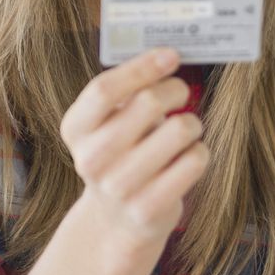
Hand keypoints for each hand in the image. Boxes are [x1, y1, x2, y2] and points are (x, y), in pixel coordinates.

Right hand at [59, 47, 209, 254]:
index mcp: (76, 129)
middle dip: (175, 89)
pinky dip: (199, 152)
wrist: (115, 220)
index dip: (142, 67)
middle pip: (147, 103)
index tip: (171, 55)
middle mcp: (91, 159)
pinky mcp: (148, 209)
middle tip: (181, 92)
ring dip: (192, 123)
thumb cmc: (121, 154)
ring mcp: (118, 187)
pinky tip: (188, 156)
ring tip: (186, 130)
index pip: (104, 89)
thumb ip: (129, 90)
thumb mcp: (109, 122)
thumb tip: (168, 55)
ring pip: (179, 130)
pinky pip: (193, 161)